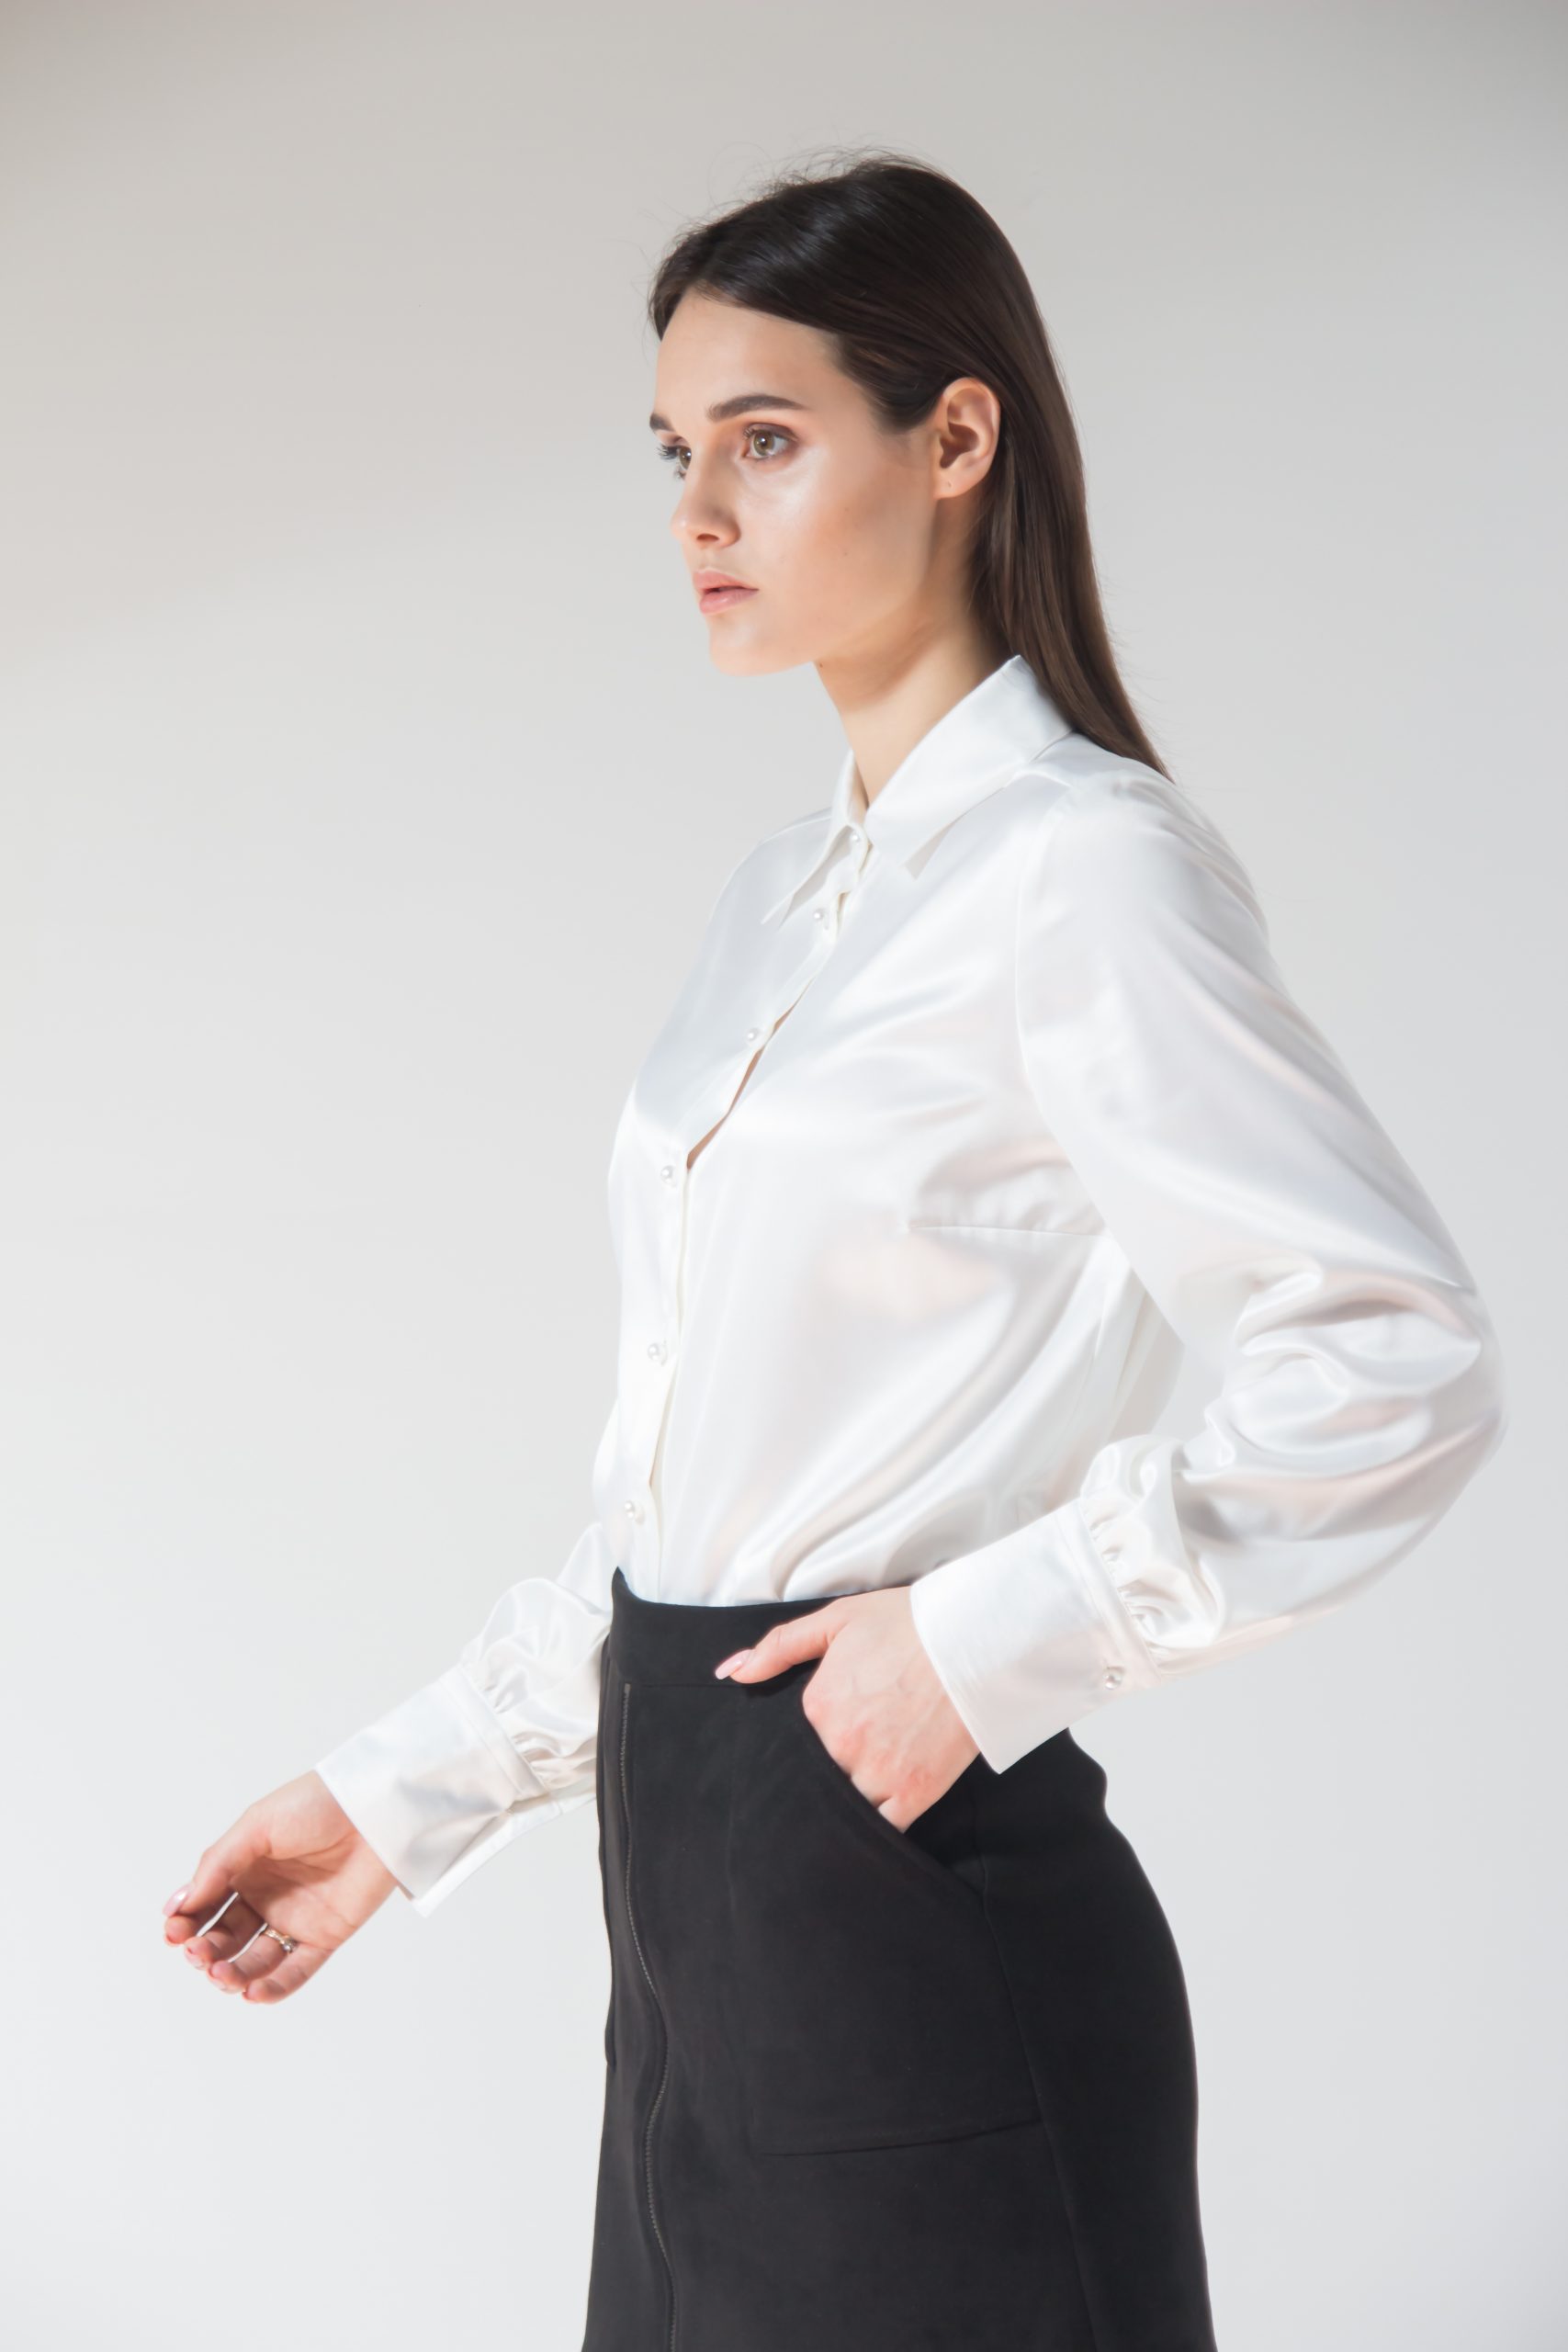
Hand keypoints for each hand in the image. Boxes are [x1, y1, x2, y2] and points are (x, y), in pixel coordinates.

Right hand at [161, 1771, 398, 2003]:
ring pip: (255, 1960)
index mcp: (245, 1869)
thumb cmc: (315, 1805)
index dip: (186, 1923)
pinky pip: (296, 1971)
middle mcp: (266, 1898)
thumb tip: (180, 1904)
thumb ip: (218, 1864)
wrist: (374, 1809)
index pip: (205, 1907)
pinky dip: (273, 1988)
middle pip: (224, 1938)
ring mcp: (295, 1919)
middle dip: (205, 1952)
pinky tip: (252, 1993)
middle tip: (196, 1954)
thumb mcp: (257, 1826)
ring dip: (233, 1973)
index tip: (173, 1933)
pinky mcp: (326, 1936)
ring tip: (221, 1975)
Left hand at [716, 1586, 979, 1830]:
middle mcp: (840, 1744)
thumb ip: (779, 1647)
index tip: (806, 1752)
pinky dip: (870, 1832)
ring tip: (836, 1815)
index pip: (789, 1745)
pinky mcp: (914, 1793)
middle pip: (813, 1780)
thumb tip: (731, 1672)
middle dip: (813, 1784)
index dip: (795, 1751)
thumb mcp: (837, 1620)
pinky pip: (880, 1829)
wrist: (975, 1639)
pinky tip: (864, 1832)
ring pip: (841, 1809)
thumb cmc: (907, 1625)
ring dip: (837, 1811)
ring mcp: (877, 1772)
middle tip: (821, 1785)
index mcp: (817, 1706)